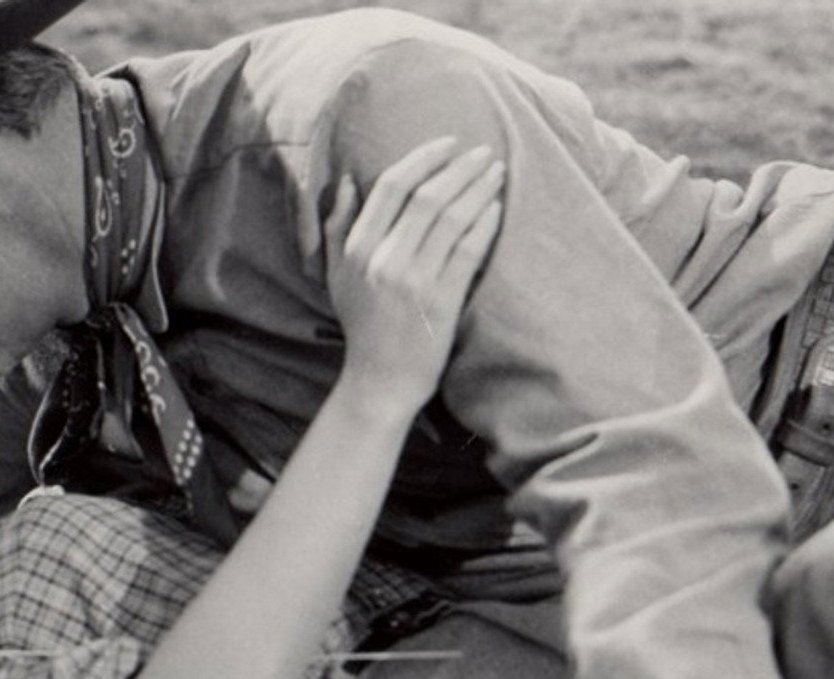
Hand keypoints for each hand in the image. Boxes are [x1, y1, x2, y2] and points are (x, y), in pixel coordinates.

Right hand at [324, 136, 503, 411]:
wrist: (380, 379)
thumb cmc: (362, 324)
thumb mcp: (336, 275)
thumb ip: (337, 226)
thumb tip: (346, 180)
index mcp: (357, 248)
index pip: (391, 187)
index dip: (422, 158)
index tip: (448, 144)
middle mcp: (383, 260)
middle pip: (427, 197)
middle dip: (459, 168)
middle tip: (483, 151)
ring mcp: (413, 280)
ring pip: (451, 219)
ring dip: (478, 189)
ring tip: (496, 172)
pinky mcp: (441, 300)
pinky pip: (468, 251)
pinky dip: (484, 224)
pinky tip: (497, 207)